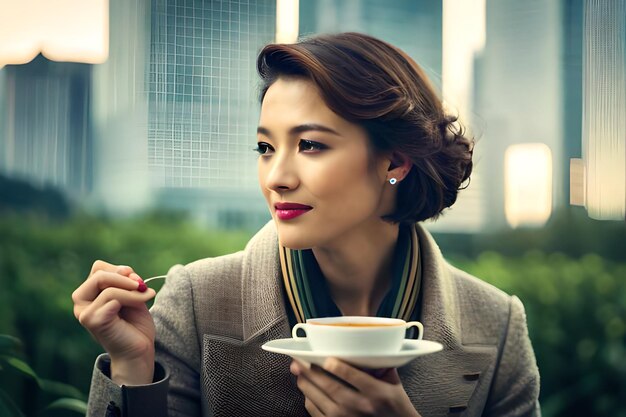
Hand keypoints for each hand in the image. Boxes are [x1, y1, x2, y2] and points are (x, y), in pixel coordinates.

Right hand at [72, 260, 156, 384]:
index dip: (120, 270)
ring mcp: (85, 313)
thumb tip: (126, 271)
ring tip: (147, 296)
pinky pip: (113, 297)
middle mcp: (81, 304)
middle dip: (124, 277)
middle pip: (99, 273)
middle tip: (141, 285)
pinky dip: (132, 297)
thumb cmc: (135, 324)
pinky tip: (143, 304)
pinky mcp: (93, 320)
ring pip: (108, 286)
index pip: (99, 268)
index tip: (137, 280)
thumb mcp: (132, 295)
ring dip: (133, 290)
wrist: (139, 351)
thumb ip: (126, 281)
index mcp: (89, 295)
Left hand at [290, 358, 421, 416]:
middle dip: (311, 371)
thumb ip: (382, 365)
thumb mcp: (394, 384)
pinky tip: (305, 389)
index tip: (325, 357)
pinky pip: (316, 412)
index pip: (352, 377)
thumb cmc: (395, 406)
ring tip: (297, 370)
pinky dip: (308, 399)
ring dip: (305, 383)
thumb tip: (367, 346)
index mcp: (376, 393)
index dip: (336, 366)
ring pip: (319, 399)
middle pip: (330, 386)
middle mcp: (360, 406)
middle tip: (299, 360)